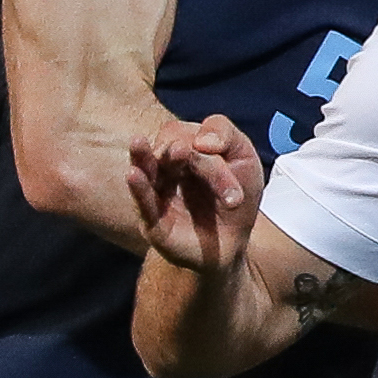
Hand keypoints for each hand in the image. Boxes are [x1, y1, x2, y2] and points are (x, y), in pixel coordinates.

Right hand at [126, 115, 262, 273]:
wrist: (233, 243)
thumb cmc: (237, 197)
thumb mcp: (244, 159)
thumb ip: (226, 135)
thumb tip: (202, 140)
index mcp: (187, 149)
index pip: (191, 135)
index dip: (211, 143)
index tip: (232, 170)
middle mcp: (167, 168)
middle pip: (171, 151)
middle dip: (185, 154)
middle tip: (188, 153)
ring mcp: (158, 194)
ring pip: (147, 170)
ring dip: (142, 156)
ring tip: (137, 143)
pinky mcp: (153, 222)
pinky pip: (143, 203)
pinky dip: (138, 188)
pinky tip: (132, 174)